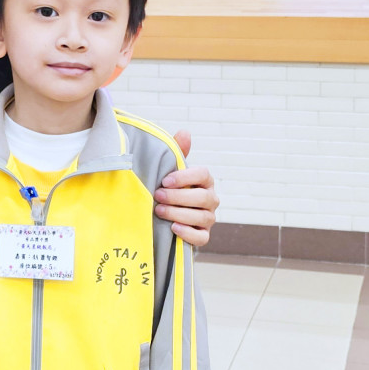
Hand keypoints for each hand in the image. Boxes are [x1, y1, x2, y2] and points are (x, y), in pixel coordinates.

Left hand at [153, 129, 218, 247]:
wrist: (164, 217)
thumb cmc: (169, 189)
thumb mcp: (170, 171)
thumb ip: (177, 153)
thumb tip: (185, 132)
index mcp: (204, 181)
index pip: (203, 175)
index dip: (185, 177)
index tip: (165, 180)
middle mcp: (211, 199)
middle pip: (202, 198)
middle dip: (178, 197)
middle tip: (158, 196)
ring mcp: (208, 218)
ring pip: (201, 217)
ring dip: (179, 214)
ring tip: (159, 211)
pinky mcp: (203, 235)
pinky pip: (201, 237)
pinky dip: (188, 233)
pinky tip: (173, 228)